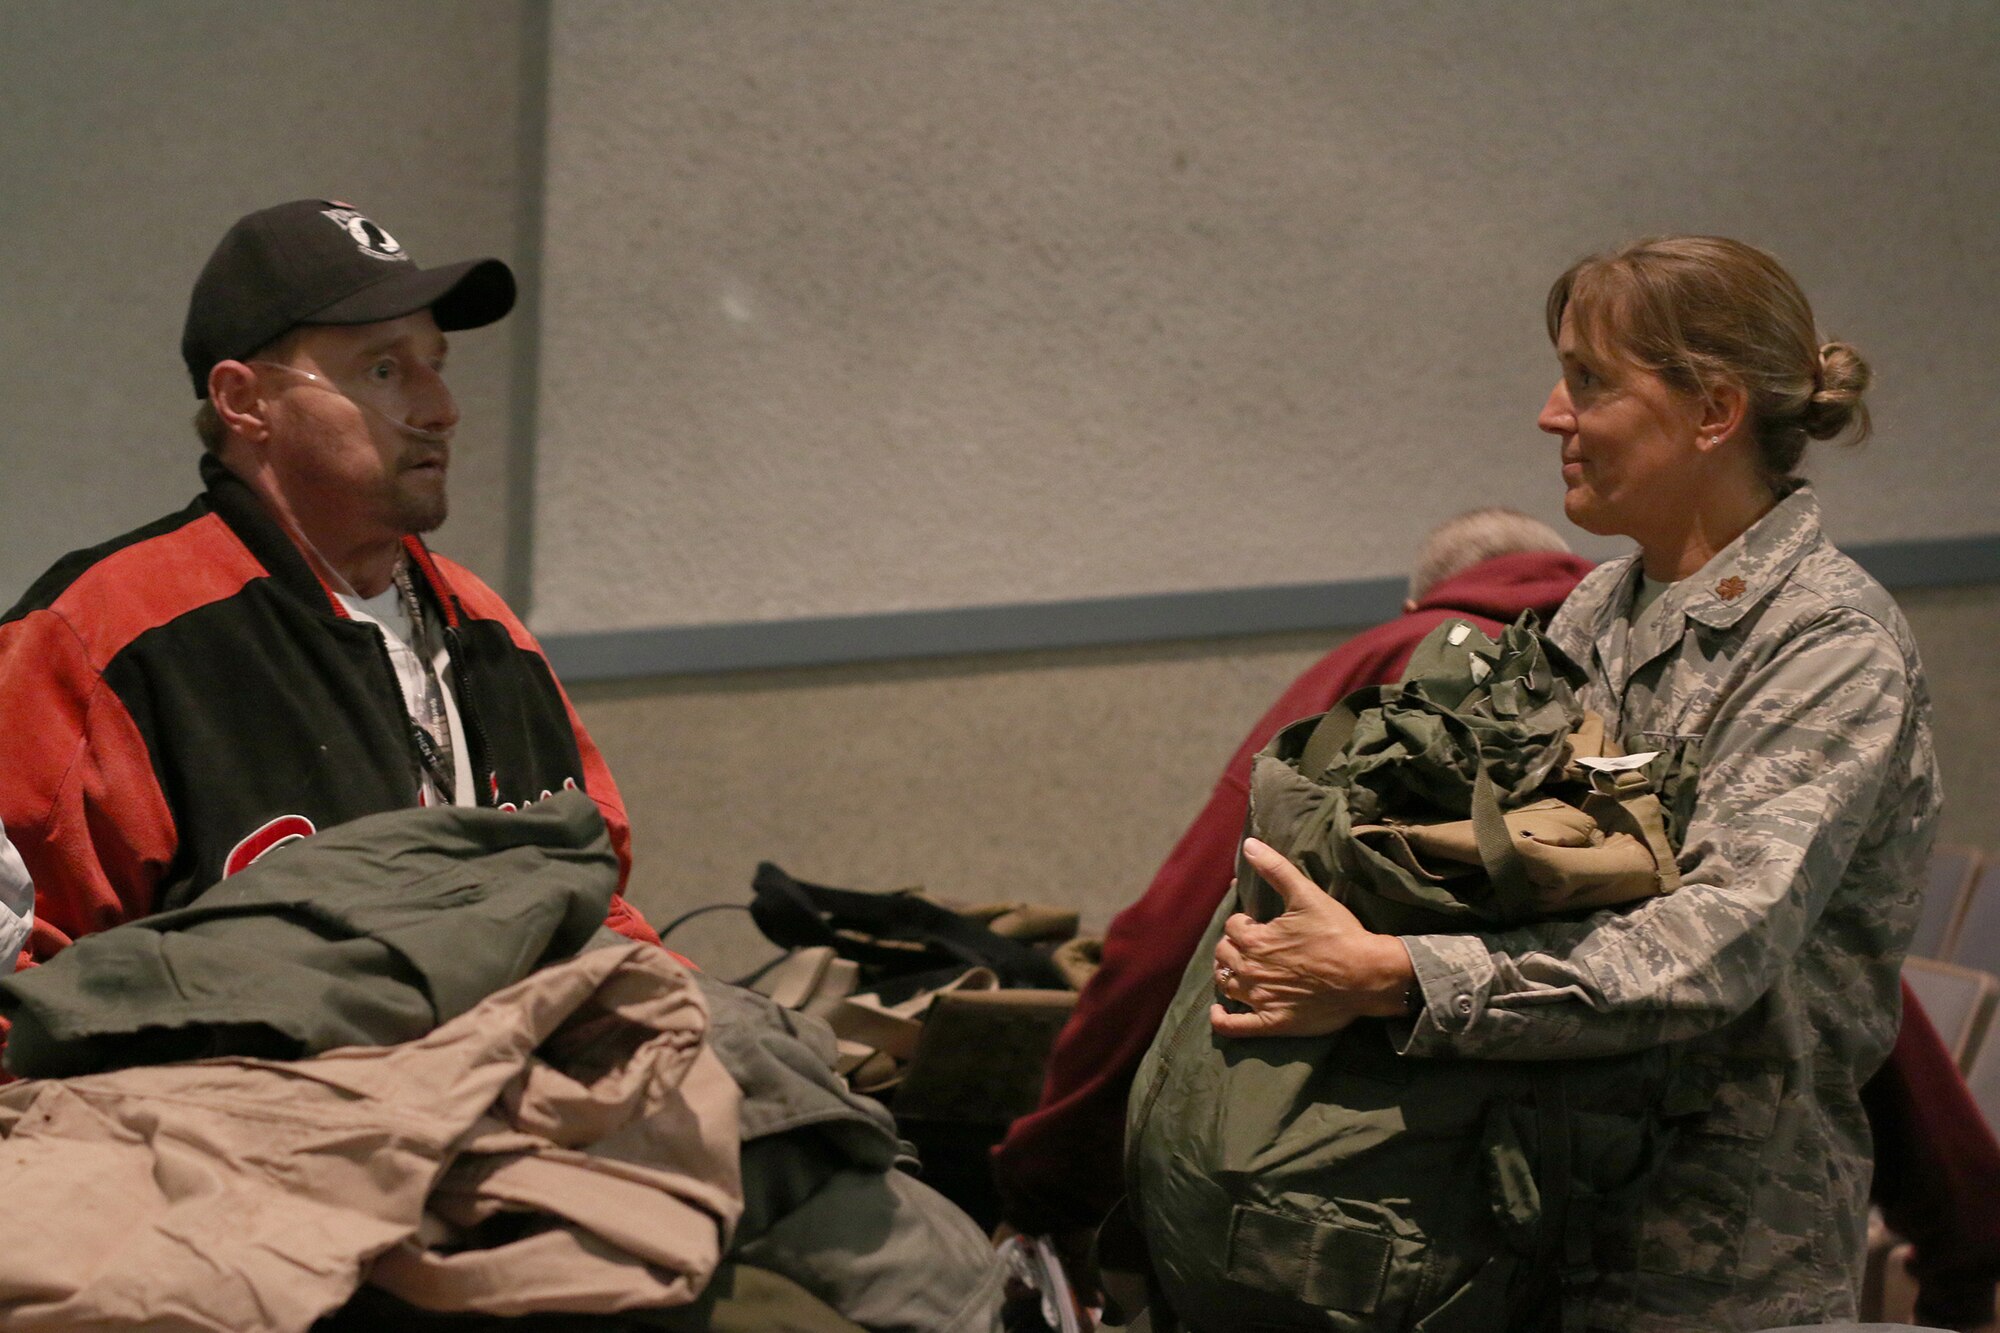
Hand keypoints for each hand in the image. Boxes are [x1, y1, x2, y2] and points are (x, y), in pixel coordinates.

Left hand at [1210, 837, 1415, 1038]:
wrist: (1366, 975)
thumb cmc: (1338, 933)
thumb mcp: (1307, 894)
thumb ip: (1276, 869)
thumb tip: (1250, 845)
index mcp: (1255, 939)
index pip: (1232, 927)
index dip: (1243, 923)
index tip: (1258, 924)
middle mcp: (1250, 969)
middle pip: (1223, 955)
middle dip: (1232, 947)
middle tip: (1250, 945)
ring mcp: (1259, 998)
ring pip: (1225, 985)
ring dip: (1227, 975)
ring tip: (1240, 970)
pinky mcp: (1271, 1022)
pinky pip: (1234, 1027)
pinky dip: (1222, 1020)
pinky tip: (1220, 1013)